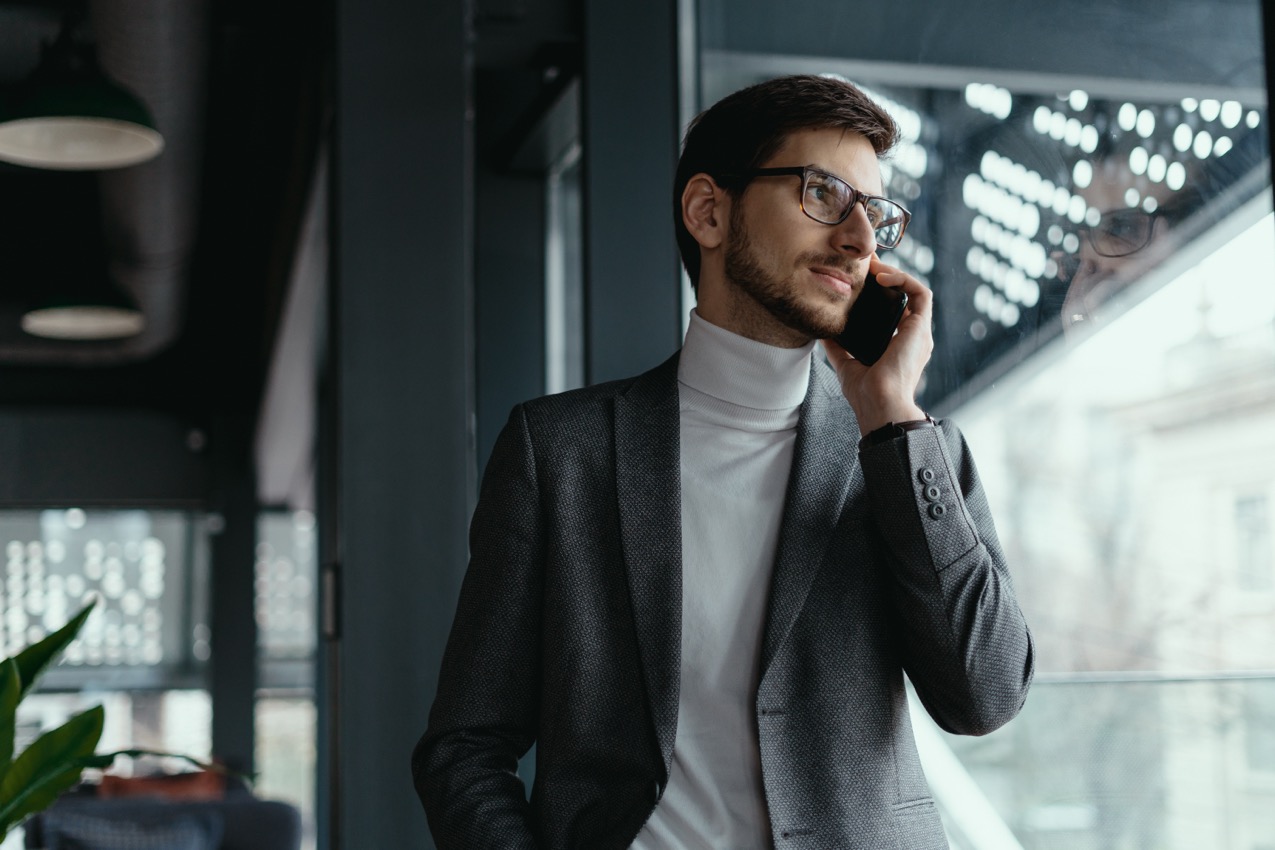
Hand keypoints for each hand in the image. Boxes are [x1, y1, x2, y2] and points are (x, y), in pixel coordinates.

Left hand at [820, 256, 932, 434]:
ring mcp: (918, 332)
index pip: (891, 310)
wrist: (880, 405)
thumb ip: (838, 348)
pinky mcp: (921, 328)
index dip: (878, 292)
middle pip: (902, 297)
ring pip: (913, 291)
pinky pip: (921, 293)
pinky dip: (903, 279)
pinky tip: (881, 276)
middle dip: (885, 276)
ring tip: (872, 264)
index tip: (858, 277)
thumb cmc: (866, 393)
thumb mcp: (846, 364)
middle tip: (863, 263)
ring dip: (894, 273)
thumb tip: (823, 333)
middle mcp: (911, 336)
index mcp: (897, 345)